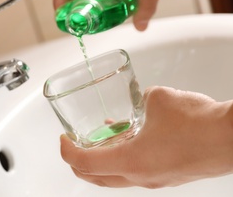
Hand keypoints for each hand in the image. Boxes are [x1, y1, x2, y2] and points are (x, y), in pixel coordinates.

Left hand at [60, 86, 232, 187]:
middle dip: (79, 162)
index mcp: (131, 161)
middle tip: (73, 146)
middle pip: (96, 177)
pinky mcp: (168, 176)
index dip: (66, 151)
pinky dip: (126, 157)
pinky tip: (132, 137)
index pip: (83, 163)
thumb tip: (141, 103)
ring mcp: (155, 180)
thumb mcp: (157, 99)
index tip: (63, 139)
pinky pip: (137, 170)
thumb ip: (141, 101)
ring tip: (101, 137)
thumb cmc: (198, 122)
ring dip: (104, 159)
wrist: (232, 138)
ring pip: (117, 176)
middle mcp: (140, 177)